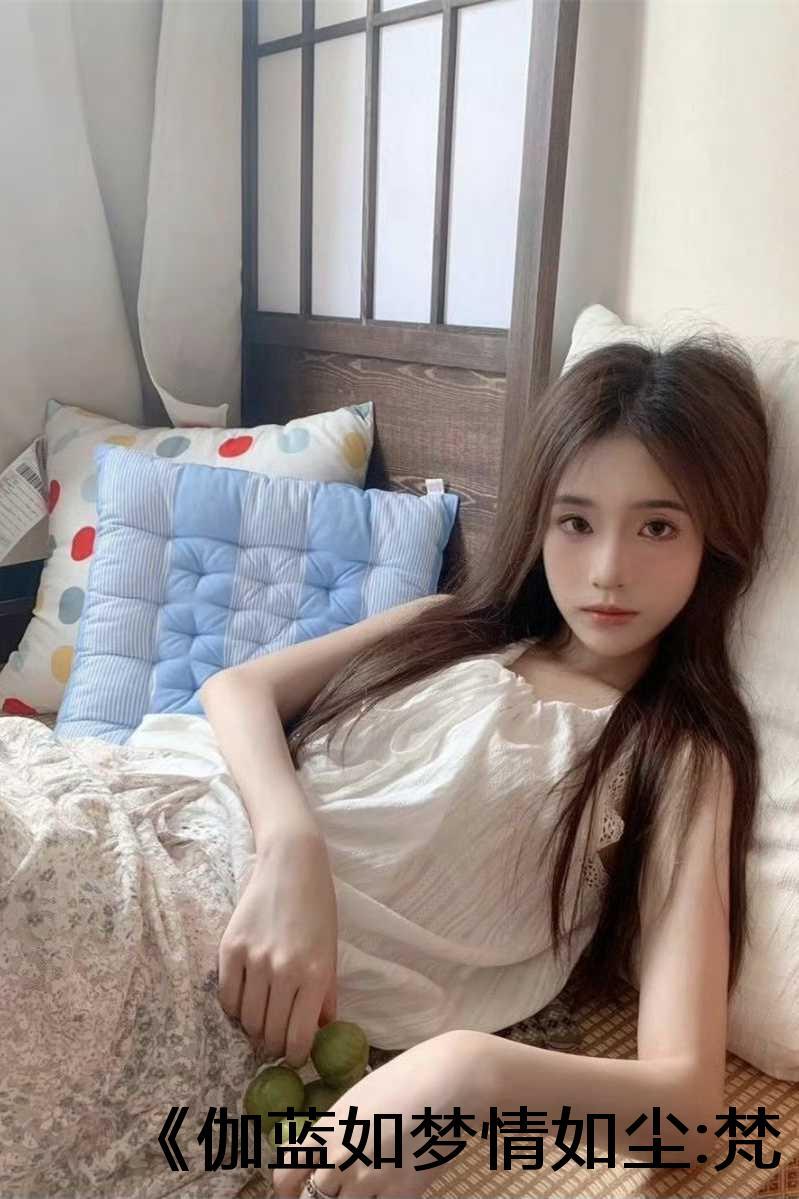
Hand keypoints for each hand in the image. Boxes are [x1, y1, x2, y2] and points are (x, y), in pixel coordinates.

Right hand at [217, 831, 337, 1065]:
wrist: (292, 864)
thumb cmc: (317, 908)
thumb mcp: (331, 951)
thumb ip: (326, 994)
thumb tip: (321, 1030)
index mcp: (315, 975)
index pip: (299, 1038)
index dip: (295, 1057)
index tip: (294, 1058)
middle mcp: (284, 971)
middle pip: (270, 1033)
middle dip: (274, 1046)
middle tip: (276, 1043)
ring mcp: (254, 960)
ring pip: (247, 1019)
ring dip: (253, 1029)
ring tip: (261, 1023)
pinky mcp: (230, 949)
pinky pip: (226, 996)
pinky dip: (234, 1008)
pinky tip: (244, 1003)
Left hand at [271, 1030, 479, 1198]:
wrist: (451, 1080)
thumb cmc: (406, 1079)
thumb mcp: (360, 1098)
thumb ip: (338, 1131)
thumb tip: (325, 1155)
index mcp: (328, 1130)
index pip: (287, 1174)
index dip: (284, 1189)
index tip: (288, 1193)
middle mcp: (341, 1160)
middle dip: (321, 1196)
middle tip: (334, 1187)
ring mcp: (370, 1182)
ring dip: (352, 1198)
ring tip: (369, 1178)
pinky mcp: (401, 1196)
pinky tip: (391, 1186)